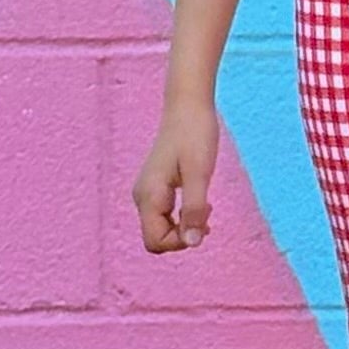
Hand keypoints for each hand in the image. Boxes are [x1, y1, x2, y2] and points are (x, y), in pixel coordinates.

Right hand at [133, 98, 220, 253]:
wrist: (188, 106)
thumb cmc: (195, 135)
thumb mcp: (200, 174)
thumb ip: (194, 209)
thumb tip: (192, 242)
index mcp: (148, 196)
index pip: (155, 242)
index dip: (180, 242)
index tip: (204, 222)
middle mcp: (142, 197)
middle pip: (157, 238)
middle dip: (184, 235)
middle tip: (207, 212)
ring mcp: (147, 192)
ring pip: (162, 228)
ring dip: (186, 225)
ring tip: (206, 205)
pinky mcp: (156, 187)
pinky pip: (166, 216)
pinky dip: (184, 215)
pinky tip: (200, 200)